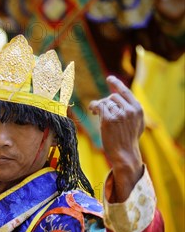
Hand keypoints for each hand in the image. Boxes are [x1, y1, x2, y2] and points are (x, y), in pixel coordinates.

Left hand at [89, 76, 143, 200]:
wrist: (125, 153)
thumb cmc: (128, 139)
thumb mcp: (136, 123)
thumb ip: (131, 110)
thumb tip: (119, 98)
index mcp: (138, 109)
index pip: (126, 92)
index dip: (116, 84)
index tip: (109, 78)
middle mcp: (130, 110)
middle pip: (112, 97)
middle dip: (105, 102)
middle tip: (99, 109)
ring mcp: (120, 114)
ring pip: (105, 102)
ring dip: (98, 106)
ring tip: (96, 112)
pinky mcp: (109, 119)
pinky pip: (99, 106)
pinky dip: (94, 107)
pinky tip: (93, 111)